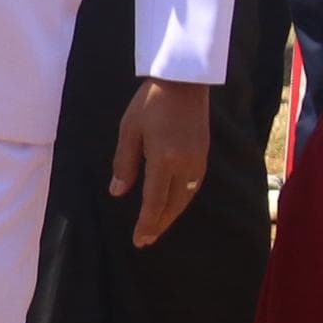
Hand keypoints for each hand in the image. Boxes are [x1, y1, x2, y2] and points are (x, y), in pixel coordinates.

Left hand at [106, 78, 208, 245]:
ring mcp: (198, 161)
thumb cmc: (151, 102)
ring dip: (171, 215)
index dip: (146, 223)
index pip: (154, 202)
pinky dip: (181, 200)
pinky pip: (193, 187)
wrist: (185, 81)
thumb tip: (118, 192)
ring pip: (185, 199)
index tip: (139, 240)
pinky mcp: (204, 155)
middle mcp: (185, 166)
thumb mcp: (129, 130)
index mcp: (164, 160)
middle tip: (146, 240)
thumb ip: (125, 163)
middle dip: (159, 225)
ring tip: (157, 226)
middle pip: (172, 205)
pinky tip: (173, 203)